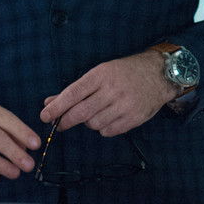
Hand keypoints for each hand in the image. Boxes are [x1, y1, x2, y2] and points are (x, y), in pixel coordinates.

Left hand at [40, 51, 176, 137]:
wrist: (159, 75)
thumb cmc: (125, 72)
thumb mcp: (100, 73)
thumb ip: (75, 90)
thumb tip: (49, 102)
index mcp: (101, 75)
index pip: (73, 93)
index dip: (56, 107)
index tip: (45, 116)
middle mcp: (112, 90)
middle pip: (81, 112)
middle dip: (66, 121)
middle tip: (60, 124)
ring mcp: (124, 105)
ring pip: (93, 124)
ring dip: (89, 122)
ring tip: (95, 113)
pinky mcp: (134, 118)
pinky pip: (108, 131)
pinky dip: (103, 128)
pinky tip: (109, 118)